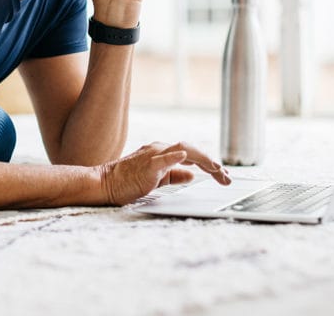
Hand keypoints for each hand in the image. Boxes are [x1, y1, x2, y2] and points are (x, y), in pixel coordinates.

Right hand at [96, 141, 230, 205]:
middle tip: (227, 177)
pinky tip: (186, 156)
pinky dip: (174, 156)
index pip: (192, 155)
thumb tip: (192, 174)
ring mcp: (153, 155)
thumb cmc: (128, 182)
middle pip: (193, 151)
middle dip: (213, 164)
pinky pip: (162, 158)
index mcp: (163, 153)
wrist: (105, 183)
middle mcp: (160, 149)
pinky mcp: (146, 165)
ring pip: (183, 150)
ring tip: (217, 169)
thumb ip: (175, 175)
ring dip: (203, 159)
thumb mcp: (158, 179)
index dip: (210, 164)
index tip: (224, 175)